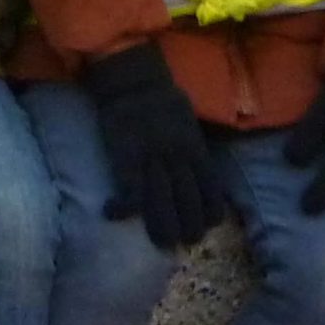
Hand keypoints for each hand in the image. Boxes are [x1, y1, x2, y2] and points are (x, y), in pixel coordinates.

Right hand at [85, 42, 223, 250]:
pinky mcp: (125, 158)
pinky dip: (121, 208)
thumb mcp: (190, 122)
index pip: (211, 193)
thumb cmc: (162, 97)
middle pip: (189, 205)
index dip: (210, 215)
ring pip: (161, 206)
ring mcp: (152, 160)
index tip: (205, 227)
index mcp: (196, 150)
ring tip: (159, 243)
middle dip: (188, 230)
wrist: (132, 80)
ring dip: (161, 229)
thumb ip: (195, 147)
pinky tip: (112, 213)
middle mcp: (179, 159)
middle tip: (183, 243)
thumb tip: (200, 171)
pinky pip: (128, 192)